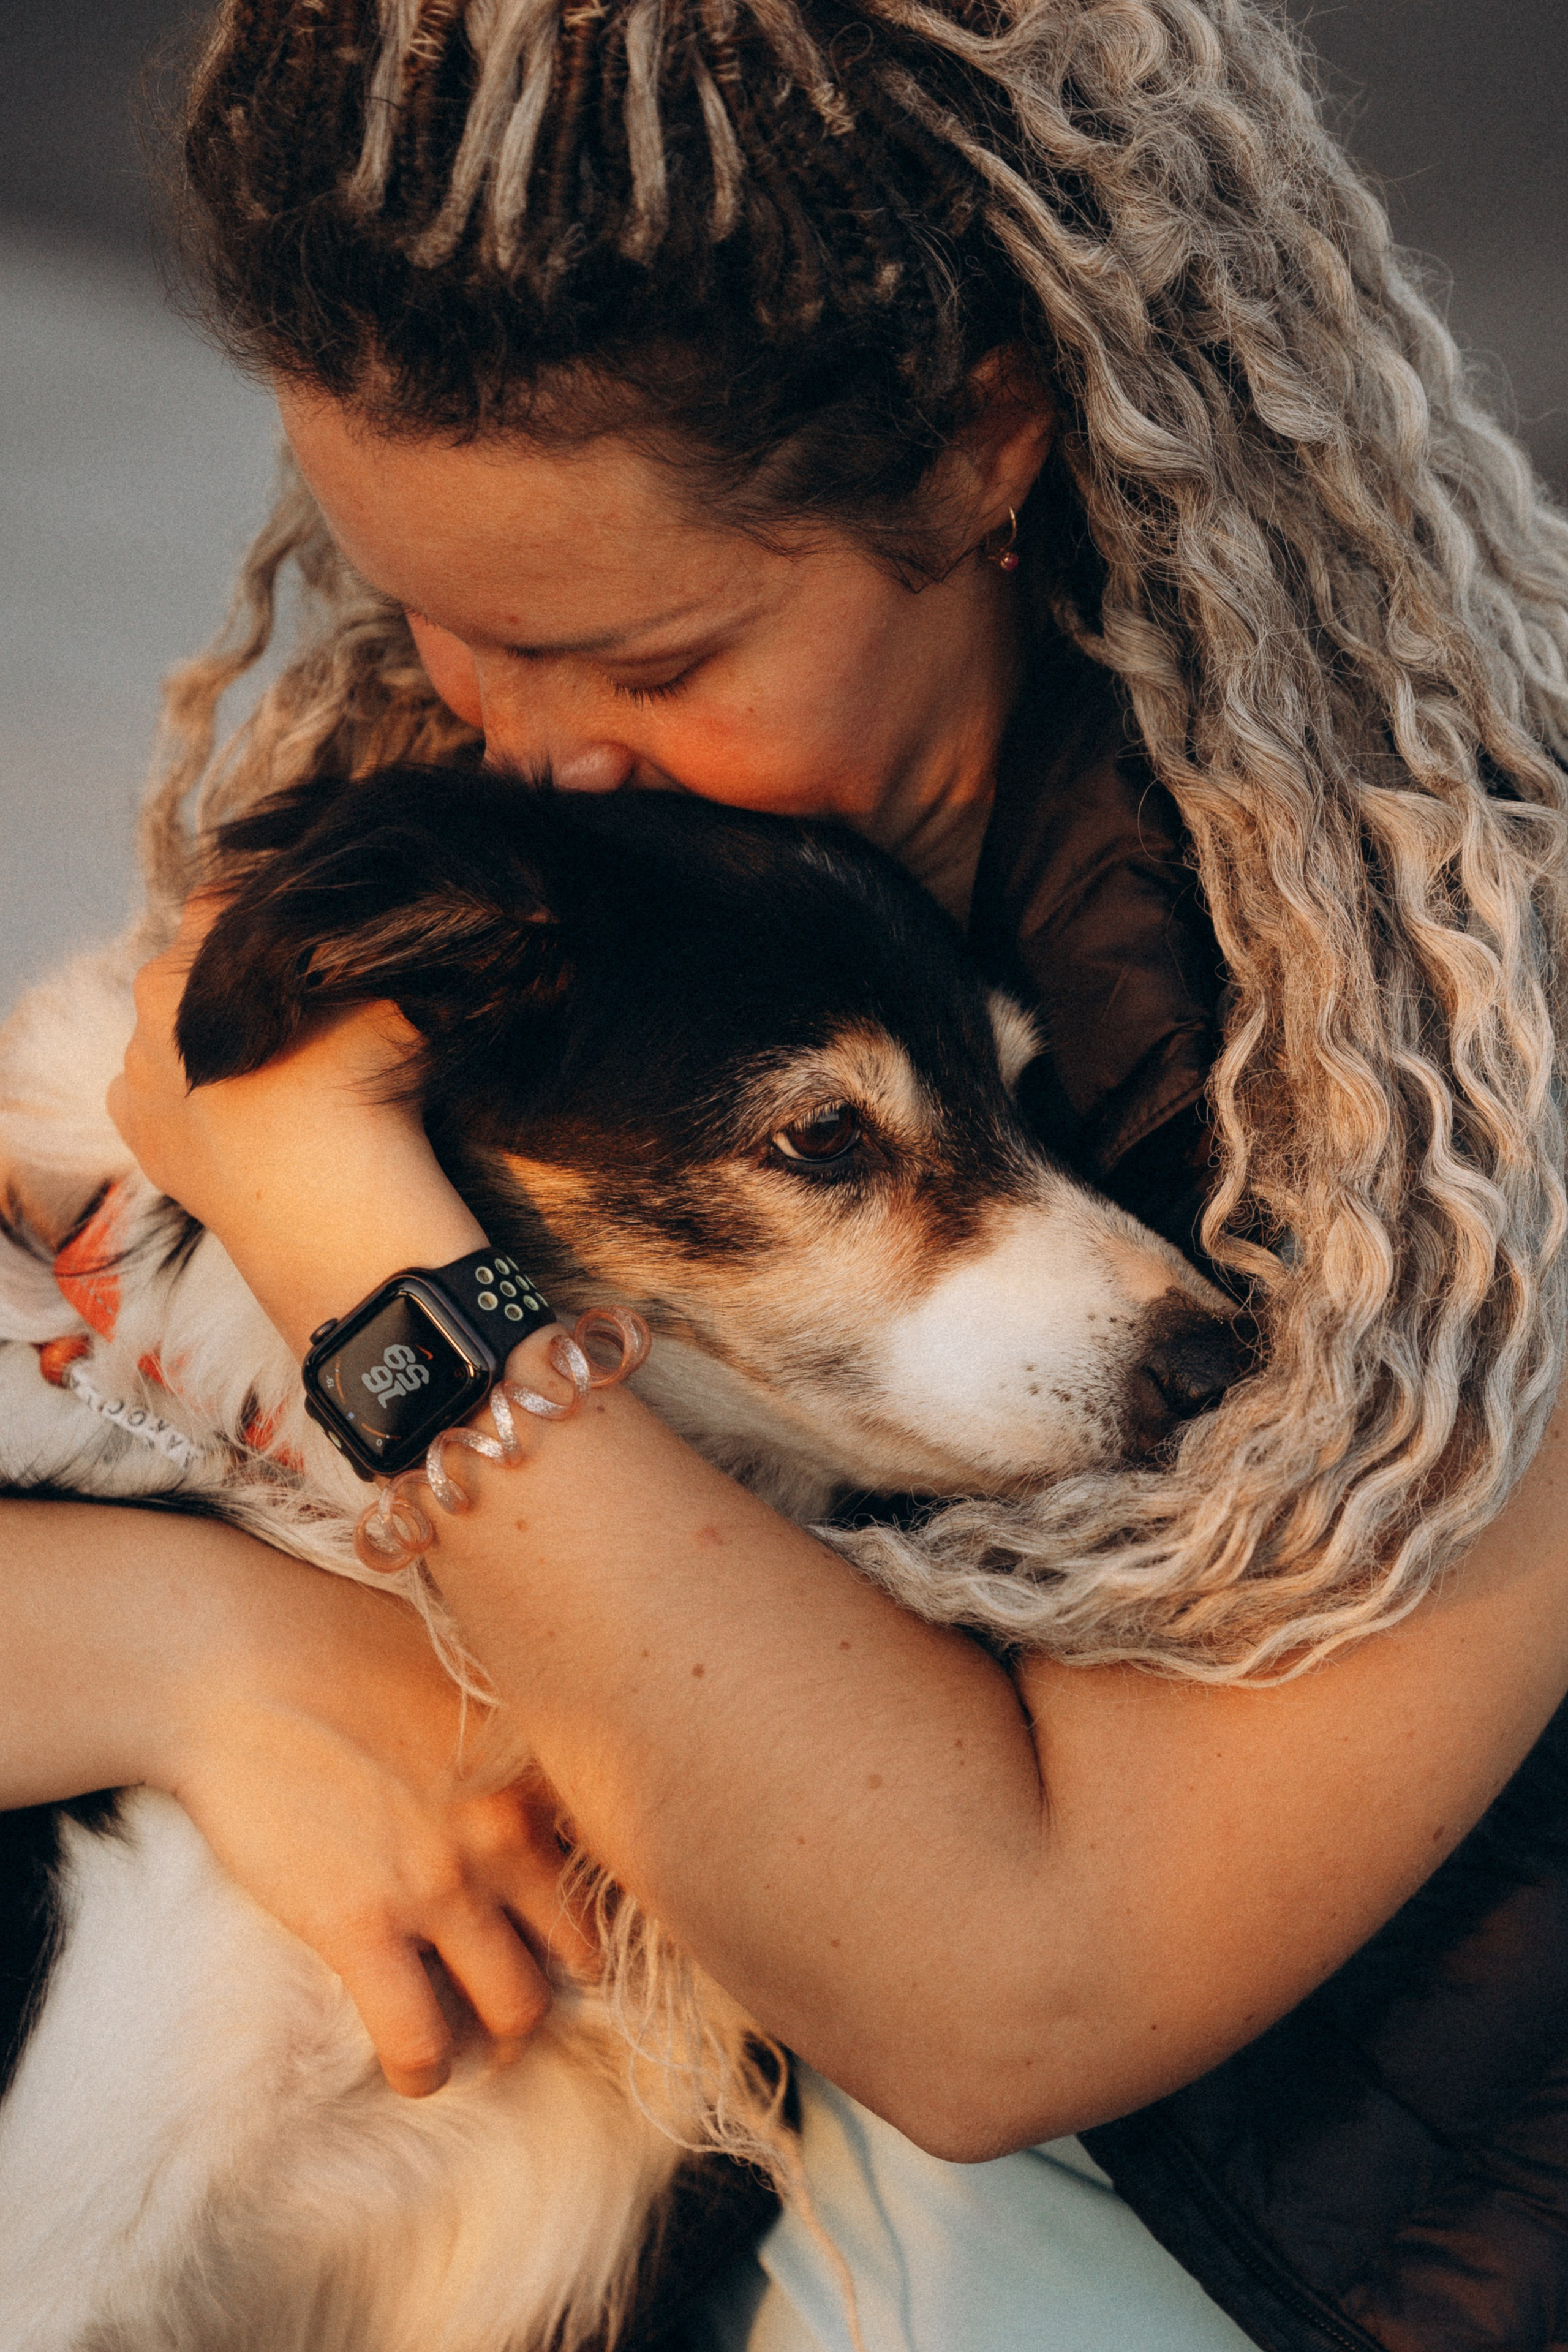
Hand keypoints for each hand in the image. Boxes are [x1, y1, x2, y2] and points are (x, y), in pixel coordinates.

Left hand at [108, 895, 482, 1352]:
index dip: (272, 908)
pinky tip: (240, 1111)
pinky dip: (191, 1092)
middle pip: (193, 969)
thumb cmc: (356, 1093)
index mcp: (191, 964)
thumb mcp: (380, 994)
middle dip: (238, 976)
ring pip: (174, 1033)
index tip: (309, 933)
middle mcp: (147, 1013)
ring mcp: (136, 1078)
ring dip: (214, 1037)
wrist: (328, 1214)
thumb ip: (356, 950)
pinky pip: (157, 1093)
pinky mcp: (140, 1137)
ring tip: (274, 1071)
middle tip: (299, 1005)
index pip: (223, 902)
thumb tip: (367, 926)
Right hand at [166, 1575, 597, 2097]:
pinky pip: (420, 2043)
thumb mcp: (465, 1669)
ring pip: (518, 2012)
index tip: (573, 1919)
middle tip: (525, 1983)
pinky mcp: (361, 1927)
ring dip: (502, 2038)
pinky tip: (416, 2065)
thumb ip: (517, 1727)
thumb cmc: (340, 1645)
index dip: (604, 1901)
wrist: (236, 1660)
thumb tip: (548, 1762)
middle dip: (562, 1982)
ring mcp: (438, 1884)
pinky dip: (425, 2069)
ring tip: (477, 2034)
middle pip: (582, 1953)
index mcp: (537, 1766)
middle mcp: (507, 1830)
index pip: (619, 1861)